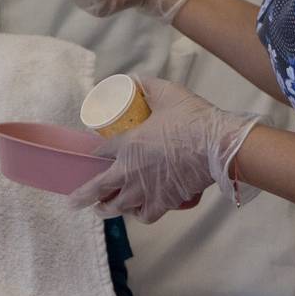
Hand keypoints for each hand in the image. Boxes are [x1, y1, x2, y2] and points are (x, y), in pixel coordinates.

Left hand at [68, 77, 260, 222]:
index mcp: (128, 144)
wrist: (219, 146)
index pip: (99, 153)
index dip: (93, 155)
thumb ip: (148, 86)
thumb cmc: (193, 119)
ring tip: (100, 210)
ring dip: (107, 208)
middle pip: (100, 188)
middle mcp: (131, 171)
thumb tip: (135, 80)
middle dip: (84, 195)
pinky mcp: (165, 202)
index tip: (90, 157)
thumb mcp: (166, 93)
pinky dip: (138, 214)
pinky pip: (145, 215)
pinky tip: (136, 212)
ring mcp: (147, 189)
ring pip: (119, 206)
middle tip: (75, 201)